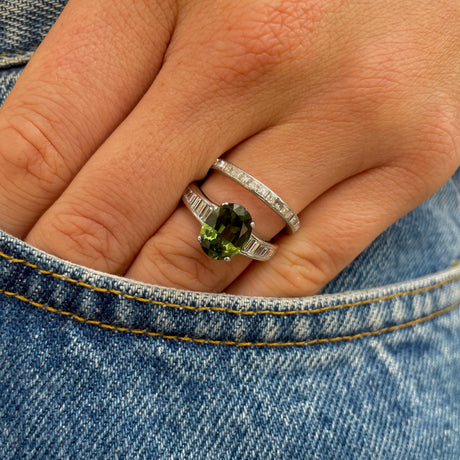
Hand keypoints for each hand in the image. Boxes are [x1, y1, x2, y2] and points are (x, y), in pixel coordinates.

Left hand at [1, 0, 458, 295]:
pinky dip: (240, 309)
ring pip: (209, 257)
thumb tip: (35, 170)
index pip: (45, 135)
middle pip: (117, 209)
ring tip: (113, 319)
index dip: (2, 214)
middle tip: (39, 303)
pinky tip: (205, 319)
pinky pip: (303, 271)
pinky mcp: (415, 159)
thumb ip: (112, 58)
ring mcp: (351, 113)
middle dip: (63, 272)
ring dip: (144, 303)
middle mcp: (264, 51)